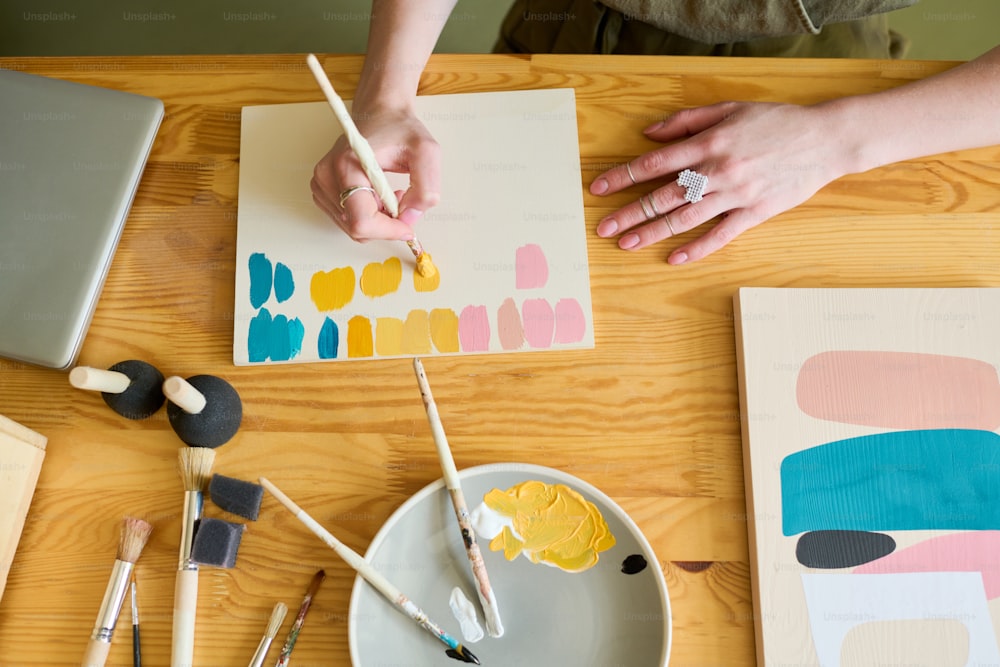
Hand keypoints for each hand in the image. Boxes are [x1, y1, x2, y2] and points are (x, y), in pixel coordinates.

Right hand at [311, 105, 440, 240]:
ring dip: (378, 221)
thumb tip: (411, 218)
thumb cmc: (401, 129)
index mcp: (346, 165)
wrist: (381, 114)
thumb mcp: (426, 152)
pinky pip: (347, 220)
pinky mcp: (322, 190)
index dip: (388, 231)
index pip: (362, 221)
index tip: (408, 226)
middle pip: (356, 229)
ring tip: (392, 194)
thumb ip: (426, 188)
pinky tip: (378, 196)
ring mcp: (321, 184)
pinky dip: (367, 216)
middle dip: (385, 225)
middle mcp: (327, 176)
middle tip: (404, 201)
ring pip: (353, 228)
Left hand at [591, 101, 843, 263]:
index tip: (597, 187)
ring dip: (652, 233)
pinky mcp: (755, 213)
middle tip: (603, 227)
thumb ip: (686, 121)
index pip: (655, 163)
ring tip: (626, 244)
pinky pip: (720, 236)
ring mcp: (736, 195)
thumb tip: (648, 134)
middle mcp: (718, 171)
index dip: (623, 176)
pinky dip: (696, 249)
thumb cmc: (775, 121)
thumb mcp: (729, 109)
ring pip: (685, 218)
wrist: (825, 139)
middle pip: (664, 196)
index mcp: (709, 142)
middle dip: (629, 213)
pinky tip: (673, 259)